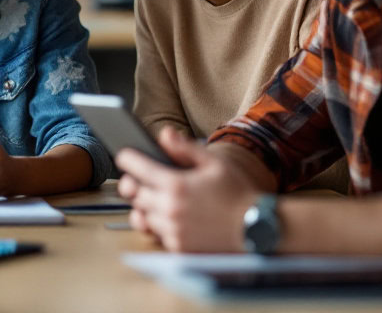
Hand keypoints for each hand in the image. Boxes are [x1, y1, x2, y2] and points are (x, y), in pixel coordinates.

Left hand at [115, 128, 259, 251]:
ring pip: (142, 215)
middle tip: (136, 179)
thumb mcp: (214, 163)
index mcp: (176, 185)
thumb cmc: (236, 192)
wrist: (256, 228)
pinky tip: (168, 216)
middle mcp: (169, 209)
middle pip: (133, 193)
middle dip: (132, 183)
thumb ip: (185, 148)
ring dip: (144, 206)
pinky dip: (159, 224)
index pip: (136, 168)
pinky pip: (157, 233)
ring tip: (152, 198)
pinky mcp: (178, 246)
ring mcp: (172, 230)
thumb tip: (164, 134)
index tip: (125, 155)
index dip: (127, 158)